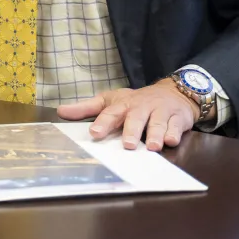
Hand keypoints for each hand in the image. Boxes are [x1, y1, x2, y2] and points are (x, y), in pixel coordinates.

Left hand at [57, 79, 196, 150]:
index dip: (103, 122)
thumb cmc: (136, 101)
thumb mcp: (110, 101)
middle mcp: (141, 108)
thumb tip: (60, 111)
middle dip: (131, 131)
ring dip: (155, 134)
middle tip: (128, 145)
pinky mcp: (178, 118)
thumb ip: (86, 108)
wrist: (172, 92)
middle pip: (135, 119)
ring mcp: (160, 112)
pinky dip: (174, 133)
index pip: (110, 113)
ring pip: (157, 123)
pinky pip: (176, 126)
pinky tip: (171, 141)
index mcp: (122, 105)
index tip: (95, 133)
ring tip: (152, 146)